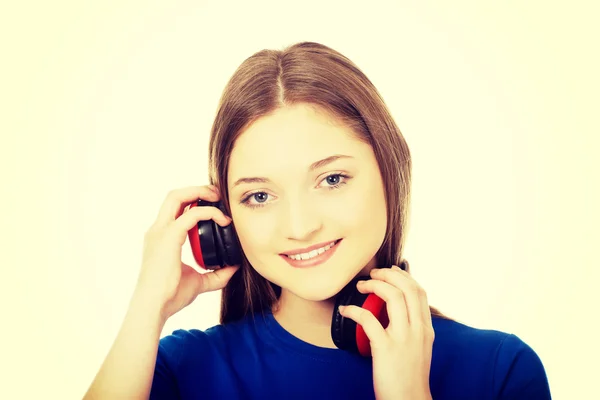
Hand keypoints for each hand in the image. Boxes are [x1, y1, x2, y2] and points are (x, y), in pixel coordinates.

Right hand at [136, 185, 239, 322]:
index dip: (193, 201)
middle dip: (197, 189)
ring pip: (177, 196)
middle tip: (218, 194)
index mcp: (161, 238)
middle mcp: (157, 231)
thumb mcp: (198, 282)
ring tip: (219, 197)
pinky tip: (223, 220)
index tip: (214, 205)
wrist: (154, 308)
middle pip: (174, 196)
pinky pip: (191, 215)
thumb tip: (234, 268)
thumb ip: (216, 275)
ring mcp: (160, 232)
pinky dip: (209, 212)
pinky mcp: (168, 237)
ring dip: (200, 192)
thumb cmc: (170, 297)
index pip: (175, 209)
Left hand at [338, 265, 433, 399]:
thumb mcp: (419, 348)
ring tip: (361, 286)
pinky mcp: (386, 348)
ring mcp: (403, 338)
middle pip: (408, 288)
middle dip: (388, 275)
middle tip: (373, 274)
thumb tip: (400, 309)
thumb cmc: (409, 376)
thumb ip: (412, 328)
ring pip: (393, 297)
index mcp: (426, 329)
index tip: (390, 271)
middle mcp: (418, 330)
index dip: (404, 276)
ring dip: (374, 285)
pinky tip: (345, 310)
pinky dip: (354, 310)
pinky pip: (368, 319)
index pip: (419, 292)